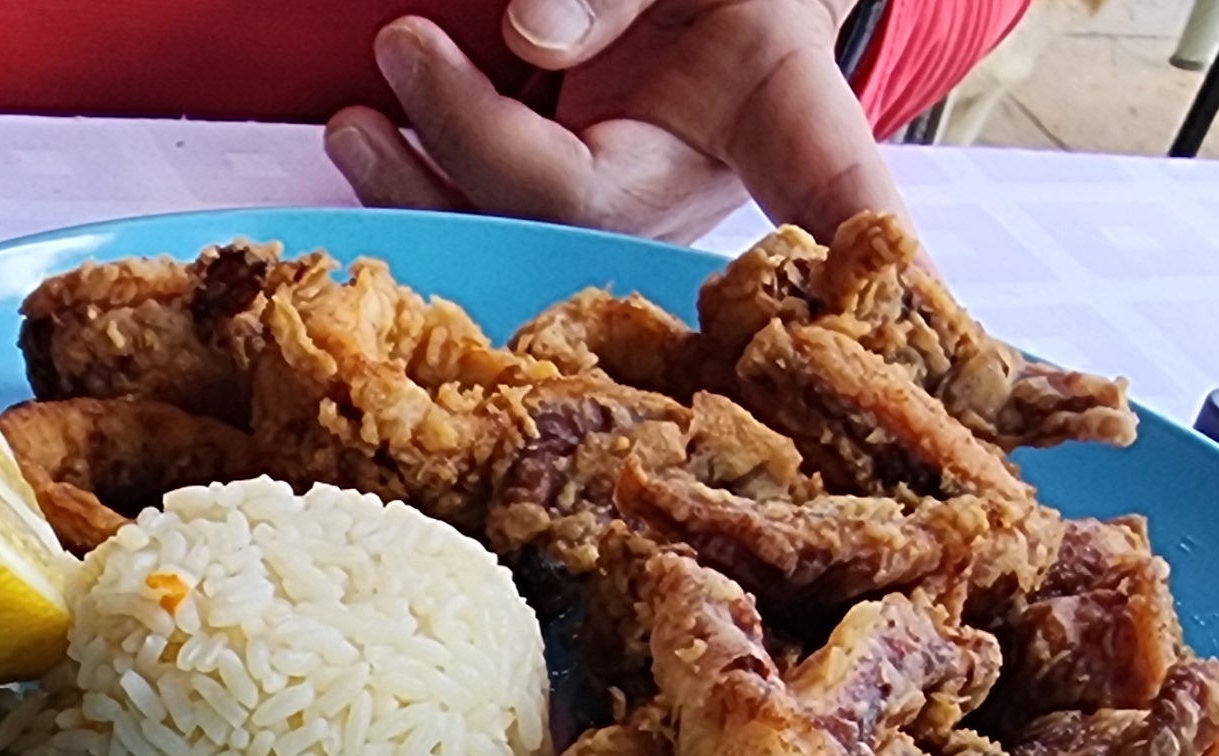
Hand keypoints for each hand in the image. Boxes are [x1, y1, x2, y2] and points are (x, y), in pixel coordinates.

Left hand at [325, 0, 907, 243]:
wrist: (692, 4)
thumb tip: (531, 31)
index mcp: (778, 113)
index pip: (830, 186)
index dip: (850, 236)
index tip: (865, 266)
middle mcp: (690, 188)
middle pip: (581, 205)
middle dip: (474, 140)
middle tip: (404, 46)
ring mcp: (617, 210)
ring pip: (510, 233)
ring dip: (417, 183)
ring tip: (353, 120)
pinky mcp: (550, 212)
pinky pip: (473, 220)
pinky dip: (406, 188)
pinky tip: (357, 141)